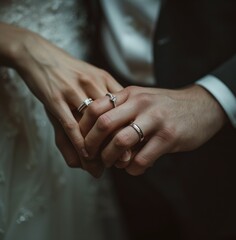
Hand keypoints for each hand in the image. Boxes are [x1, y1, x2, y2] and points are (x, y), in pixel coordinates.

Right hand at [0, 23, 121, 176]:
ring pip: (90, 124)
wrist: (40, 55)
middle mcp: (92, 83)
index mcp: (104, 79)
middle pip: (110, 117)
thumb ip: (105, 98)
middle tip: (122, 162)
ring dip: (97, 147)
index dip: (129, 128)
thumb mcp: (92, 79)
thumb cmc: (69, 72)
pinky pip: (69, 123)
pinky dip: (78, 141)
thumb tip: (121, 121)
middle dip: (117, 142)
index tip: (133, 147)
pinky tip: (85, 155)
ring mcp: (73, 91)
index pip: (123, 106)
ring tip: (101, 166)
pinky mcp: (54, 98)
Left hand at [81, 85, 226, 175]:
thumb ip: (121, 111)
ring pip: (121, 142)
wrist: (201, 106)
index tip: (81, 141)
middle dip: (91, 145)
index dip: (83, 127)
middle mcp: (140, 103)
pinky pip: (142, 159)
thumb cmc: (165, 106)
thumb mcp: (141, 99)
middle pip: (103, 124)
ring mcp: (155, 119)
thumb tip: (97, 132)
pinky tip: (133, 168)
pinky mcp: (169, 137)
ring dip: (110, 158)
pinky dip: (132, 168)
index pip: (95, 108)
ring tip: (112, 163)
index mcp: (130, 94)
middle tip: (90, 155)